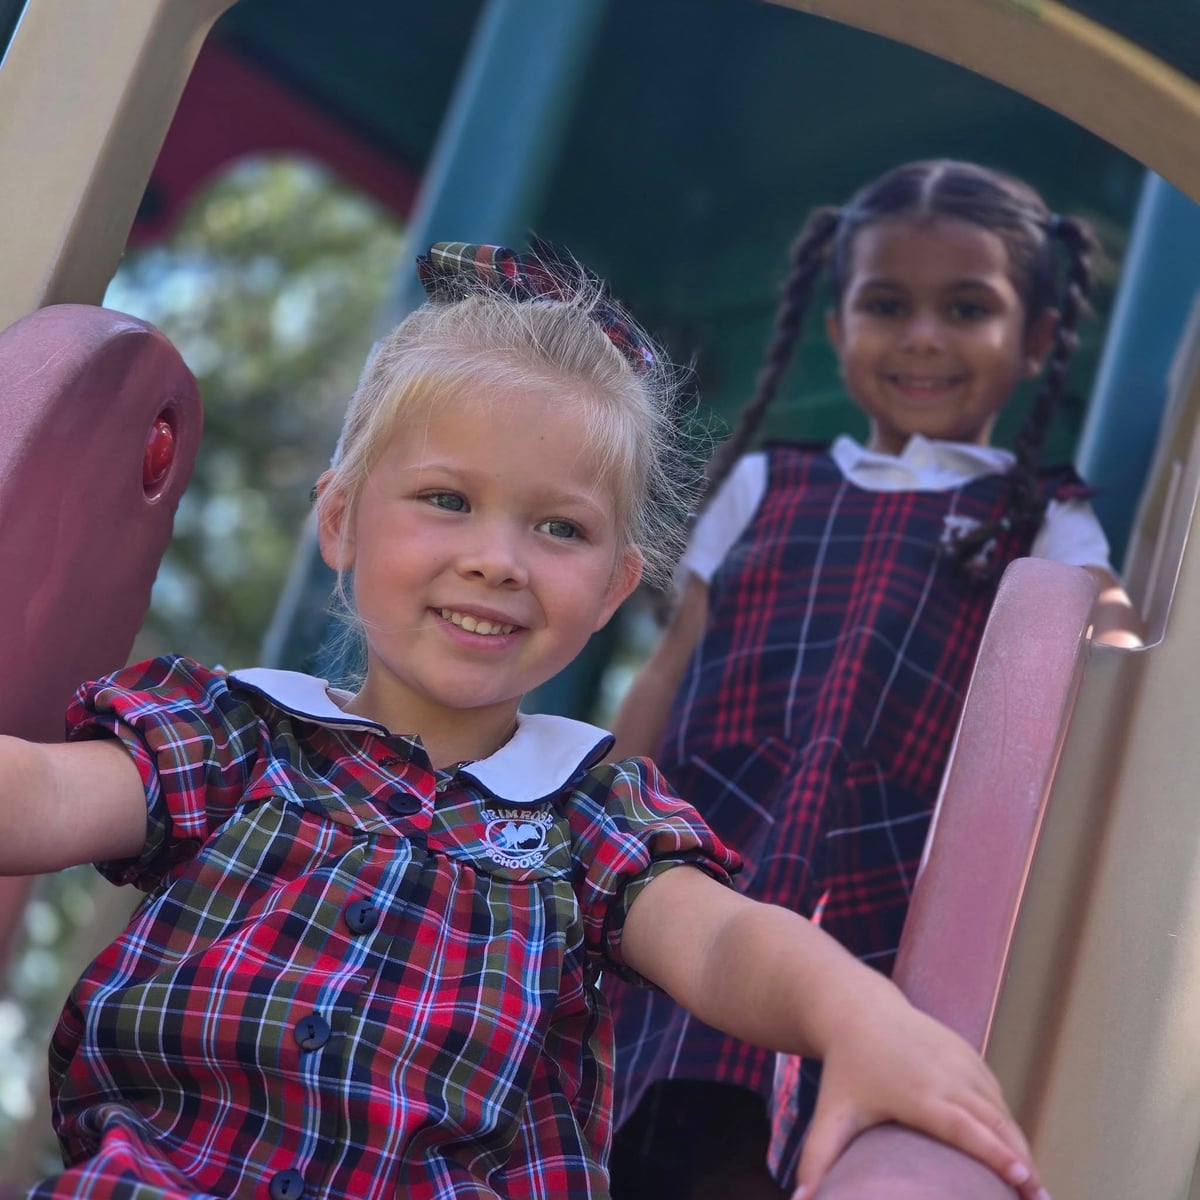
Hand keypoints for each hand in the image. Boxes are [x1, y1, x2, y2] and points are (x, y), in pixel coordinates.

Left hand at [791, 981, 1048, 1199]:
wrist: (857, 1010)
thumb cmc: (845, 1070)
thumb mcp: (831, 1114)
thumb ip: (817, 1158)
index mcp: (917, 1092)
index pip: (965, 1126)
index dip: (996, 1153)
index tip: (1025, 1180)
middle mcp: (947, 1074)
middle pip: (997, 1124)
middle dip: (1024, 1164)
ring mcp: (963, 1062)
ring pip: (1003, 1112)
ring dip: (1022, 1149)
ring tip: (1035, 1192)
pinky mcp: (970, 1057)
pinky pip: (998, 1097)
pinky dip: (1011, 1128)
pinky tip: (1019, 1158)